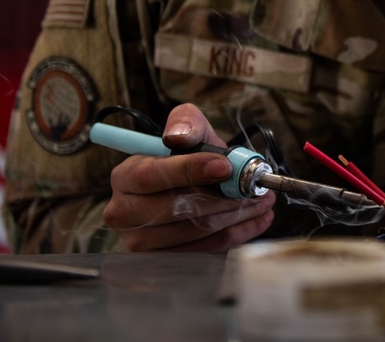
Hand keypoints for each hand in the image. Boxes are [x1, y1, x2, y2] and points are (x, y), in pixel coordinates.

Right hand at [102, 103, 275, 250]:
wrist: (189, 186)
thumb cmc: (187, 157)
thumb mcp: (187, 128)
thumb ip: (185, 123)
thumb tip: (177, 136)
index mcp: (124, 176)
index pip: (150, 176)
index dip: (188, 170)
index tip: (224, 166)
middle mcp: (124, 213)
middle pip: (176, 208)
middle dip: (223, 197)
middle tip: (254, 188)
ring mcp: (140, 242)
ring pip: (196, 230)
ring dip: (236, 214)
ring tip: (260, 199)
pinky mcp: (163, 262)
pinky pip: (207, 250)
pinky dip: (238, 233)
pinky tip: (256, 218)